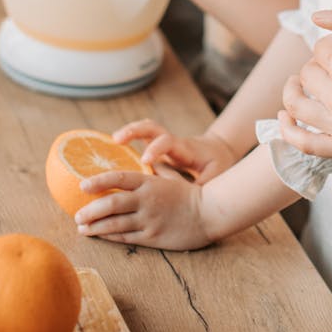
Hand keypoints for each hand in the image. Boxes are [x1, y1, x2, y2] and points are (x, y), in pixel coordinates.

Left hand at [75, 167, 210, 249]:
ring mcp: (149, 220)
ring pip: (115, 224)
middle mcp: (146, 200)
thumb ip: (151, 174)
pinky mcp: (153, 237)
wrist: (209, 213)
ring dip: (95, 226)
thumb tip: (136, 170)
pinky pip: (126, 237)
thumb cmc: (188, 194)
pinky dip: (110, 236)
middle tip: (76, 215)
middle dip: (90, 211)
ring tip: (81, 228)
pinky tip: (100, 235)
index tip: (82, 185)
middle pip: (111, 204)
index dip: (98, 182)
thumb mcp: (169, 178)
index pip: (118, 179)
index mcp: (149, 182)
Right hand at [114, 120, 237, 182]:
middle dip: (135, 131)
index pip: (169, 143)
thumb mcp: (214, 177)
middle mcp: (173, 142)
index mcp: (185, 149)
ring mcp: (165, 142)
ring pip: (146, 129)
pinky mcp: (159, 146)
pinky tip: (113, 148)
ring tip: (112, 140)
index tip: (144, 160)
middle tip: (117, 139)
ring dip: (129, 132)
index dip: (156, 149)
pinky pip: (143, 138)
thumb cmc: (216, 166)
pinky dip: (129, 139)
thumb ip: (202, 187)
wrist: (219, 151)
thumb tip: (194, 204)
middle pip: (153, 128)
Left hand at [278, 5, 331, 161]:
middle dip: (317, 66)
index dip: (331, 44)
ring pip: (297, 106)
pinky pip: (306, 145)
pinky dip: (289, 131)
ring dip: (295, 91)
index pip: (319, 49)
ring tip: (300, 84)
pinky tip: (285, 119)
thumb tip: (316, 17)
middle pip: (307, 75)